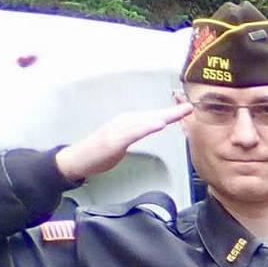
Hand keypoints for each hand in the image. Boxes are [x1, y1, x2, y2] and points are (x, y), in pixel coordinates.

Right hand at [55, 103, 193, 182]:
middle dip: (172, 112)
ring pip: (145, 121)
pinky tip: (157, 124)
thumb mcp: (124, 141)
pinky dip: (146, 127)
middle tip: (190, 107)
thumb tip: (151, 128)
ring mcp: (118, 129)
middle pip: (153, 115)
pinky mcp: (113, 139)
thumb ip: (137, 134)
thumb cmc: (100, 152)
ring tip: (180, 113)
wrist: (77, 159)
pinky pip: (133, 133)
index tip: (188, 109)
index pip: (154, 116)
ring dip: (163, 116)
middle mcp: (125, 121)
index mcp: (129, 123)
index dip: (172, 113)